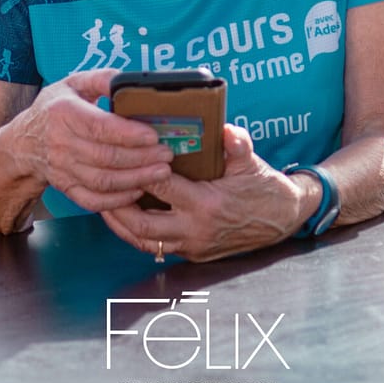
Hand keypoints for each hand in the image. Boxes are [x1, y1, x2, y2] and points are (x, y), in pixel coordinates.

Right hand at [9, 70, 173, 212]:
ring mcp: (62, 169)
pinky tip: (138, 190)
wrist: (24, 141)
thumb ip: (101, 79)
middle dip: (141, 158)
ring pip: (102, 181)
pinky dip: (117, 200)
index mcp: (64, 112)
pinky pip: (92, 200)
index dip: (129, 134)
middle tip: (167, 154)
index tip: (154, 135)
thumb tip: (129, 81)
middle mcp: (61, 143)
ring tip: (161, 172)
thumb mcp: (73, 83)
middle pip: (105, 157)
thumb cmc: (55, 108)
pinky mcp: (65, 187)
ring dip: (135, 179)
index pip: (99, 127)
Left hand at [100, 125, 310, 261]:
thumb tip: (223, 128)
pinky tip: (127, 219)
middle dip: (118, 207)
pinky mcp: (194, 254)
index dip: (140, 171)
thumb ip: (236, 143)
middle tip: (101, 186)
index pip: (161, 187)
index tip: (124, 156)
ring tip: (105, 204)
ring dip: (122, 225)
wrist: (281, 219)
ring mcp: (193, 246)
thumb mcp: (250, 160)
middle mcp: (196, 229)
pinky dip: (139, 235)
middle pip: (142, 224)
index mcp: (206, 204)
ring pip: (145, 242)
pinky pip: (158, 248)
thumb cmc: (262, 186)